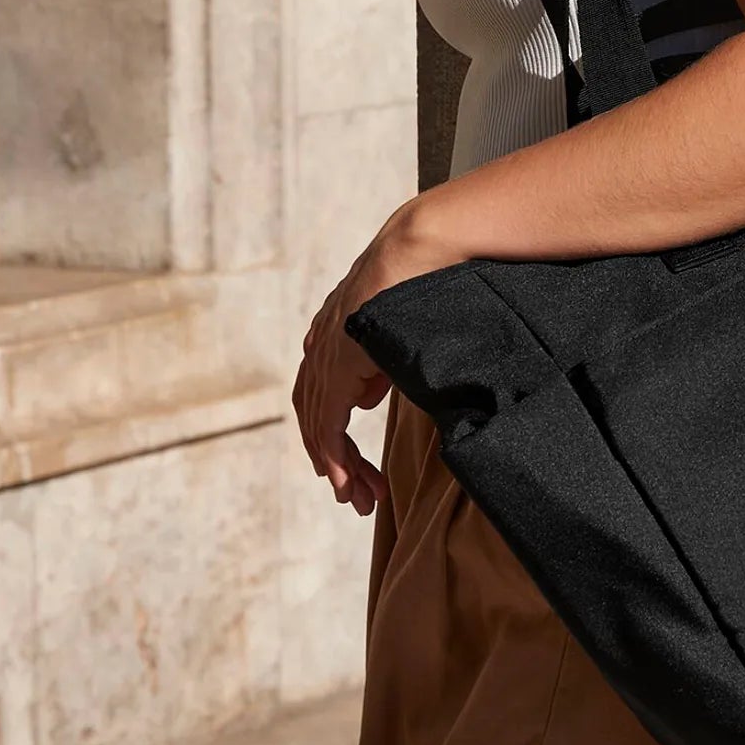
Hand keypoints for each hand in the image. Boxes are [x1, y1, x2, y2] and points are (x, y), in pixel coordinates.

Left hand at [293, 207, 455, 515]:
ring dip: (338, 468)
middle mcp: (323, 345)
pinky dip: (335, 458)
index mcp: (334, 334)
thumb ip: (380, 364)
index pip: (323, 394)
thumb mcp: (402, 329)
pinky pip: (328, 426)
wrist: (428, 245)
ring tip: (358, 498)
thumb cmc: (430, 277)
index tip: (355, 466)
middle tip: (357, 494)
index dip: (332, 435)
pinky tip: (347, 483)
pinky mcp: (340, 365)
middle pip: (315, 416)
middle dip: (334, 460)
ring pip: (319, 428)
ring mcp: (328, 355)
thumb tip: (367, 396)